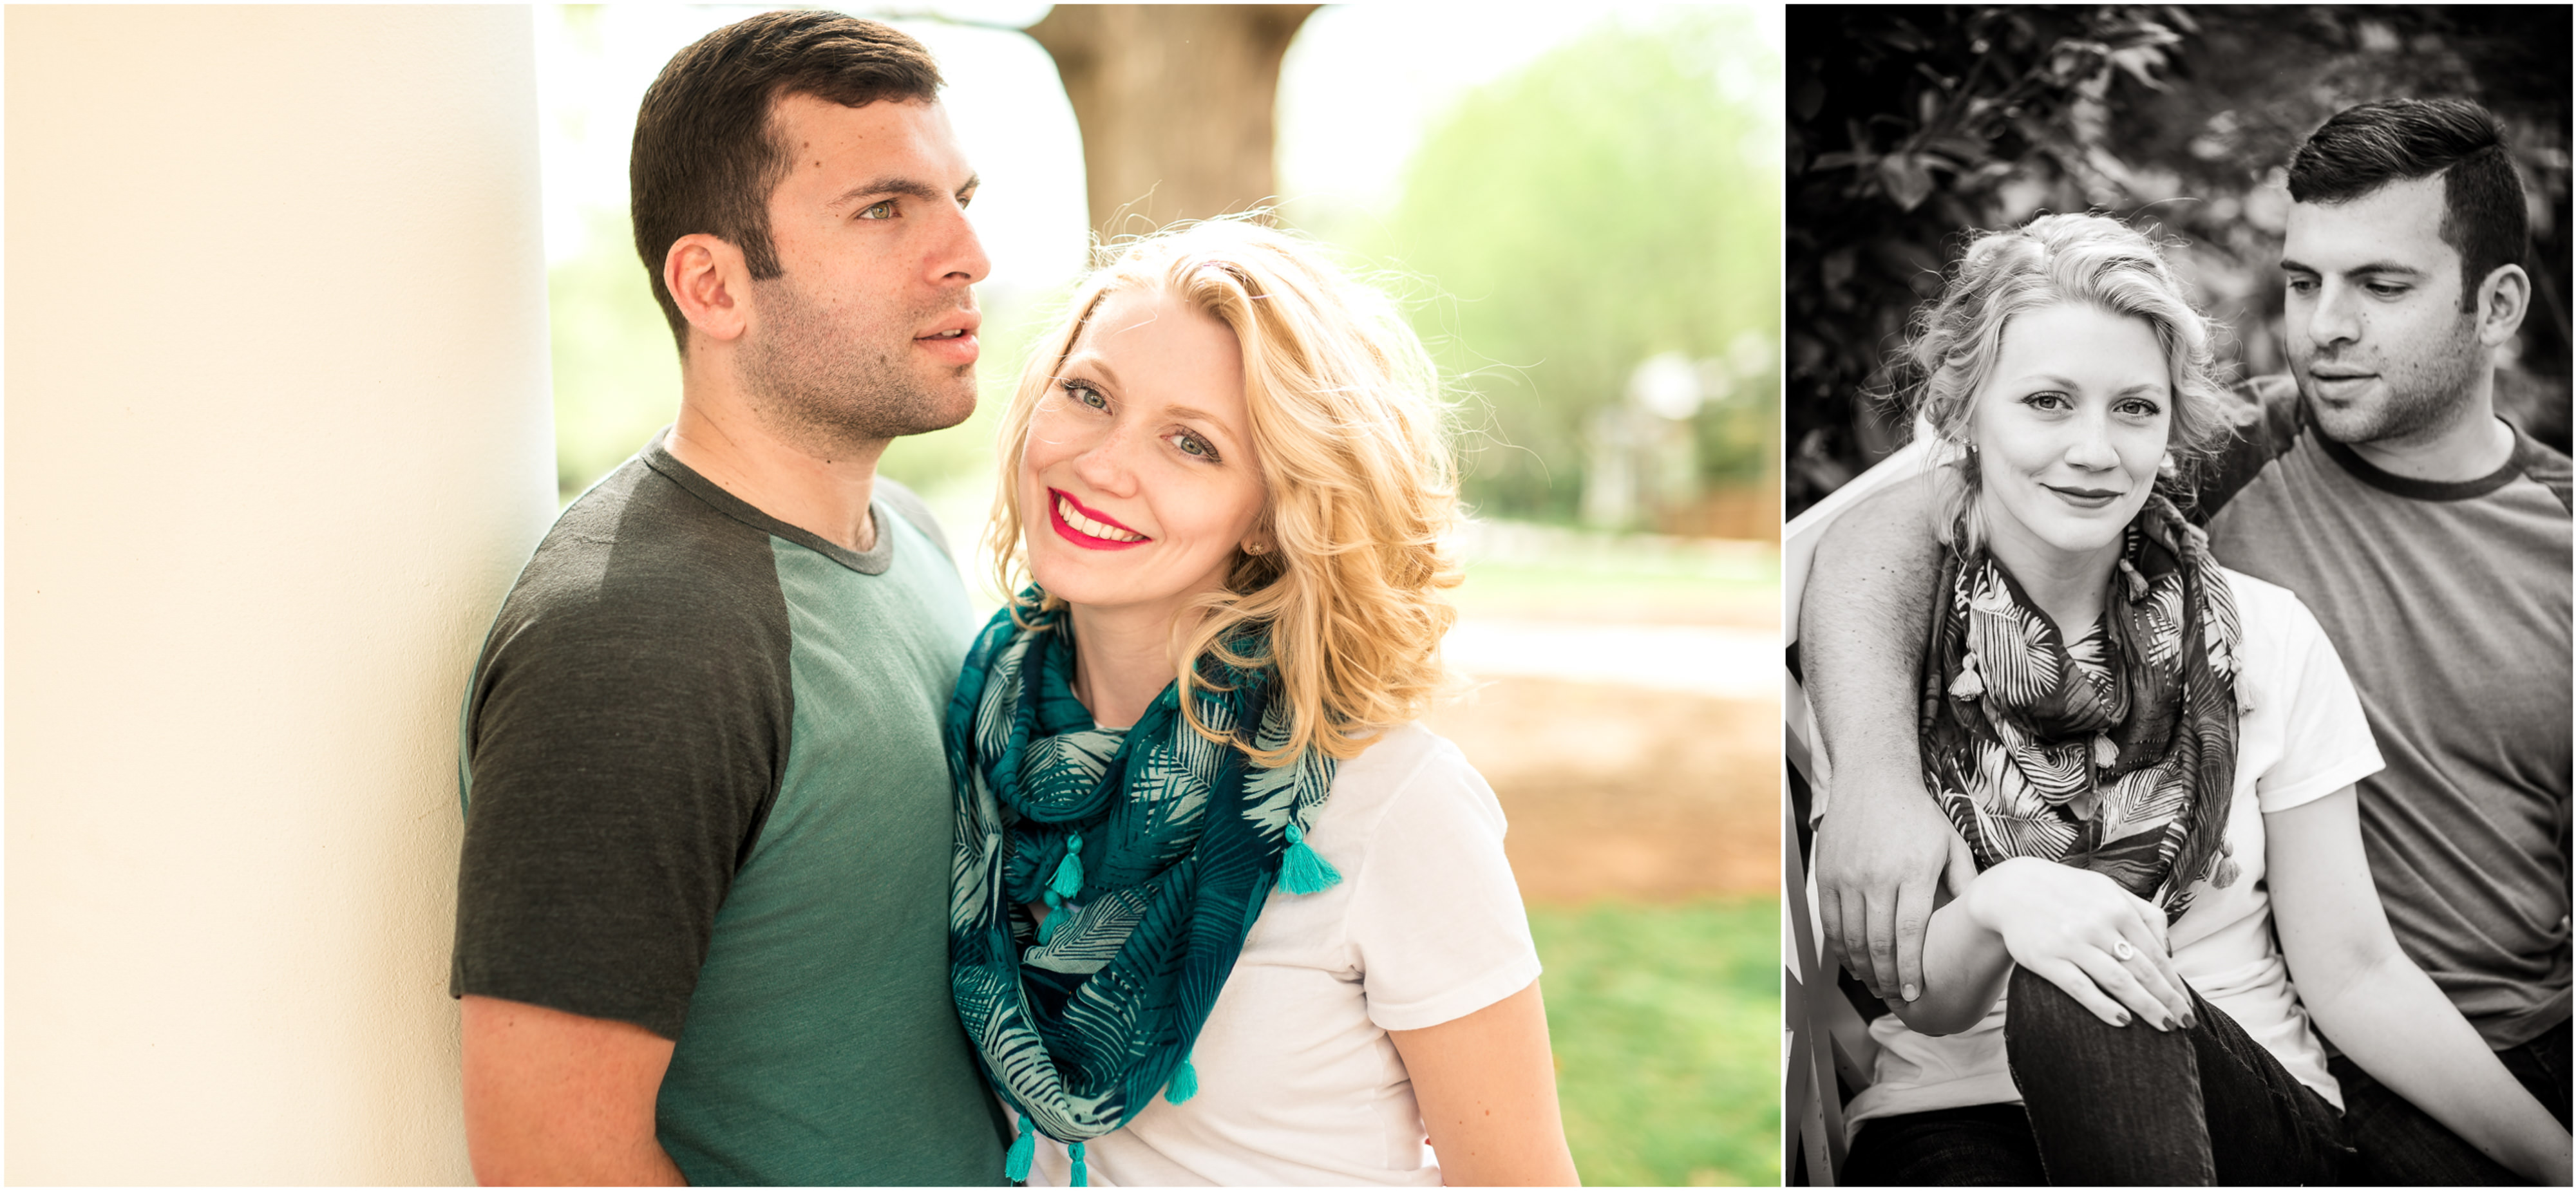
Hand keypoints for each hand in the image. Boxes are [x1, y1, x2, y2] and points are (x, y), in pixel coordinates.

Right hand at [1814, 774, 1973, 1001]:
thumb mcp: (1950, 846)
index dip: (1912, 968)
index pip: (1910, 932)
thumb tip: (1979, 923)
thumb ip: (1964, 885)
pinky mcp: (1826, 874)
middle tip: (1898, 998)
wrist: (1872, 780)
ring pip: (1851, 937)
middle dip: (1888, 978)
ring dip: (1863, 969)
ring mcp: (1847, 875)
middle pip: (1878, 941)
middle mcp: (1876, 875)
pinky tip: (1853, 963)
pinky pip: (1830, 922)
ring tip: (1878, 986)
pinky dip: (1840, 948)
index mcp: (1912, 871)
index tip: (1917, 993)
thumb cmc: (1917, 815)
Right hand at [1966, 857, 2193, 1030]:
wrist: (2012, 889)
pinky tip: (2123, 1021)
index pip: (2156, 954)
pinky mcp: (2046, 959)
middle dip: (2168, 1000)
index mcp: (2117, 908)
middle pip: (2143, 970)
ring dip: (2146, 1007)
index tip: (2188, 1006)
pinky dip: (2103, 1006)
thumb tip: (2171, 952)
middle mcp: (2097, 925)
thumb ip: (2145, 914)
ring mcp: (2071, 943)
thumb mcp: (2109, 890)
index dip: (2175, 983)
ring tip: (2164, 1026)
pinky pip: (2080, 988)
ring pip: (2118, 981)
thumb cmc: (2068, 892)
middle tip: (2185, 1024)